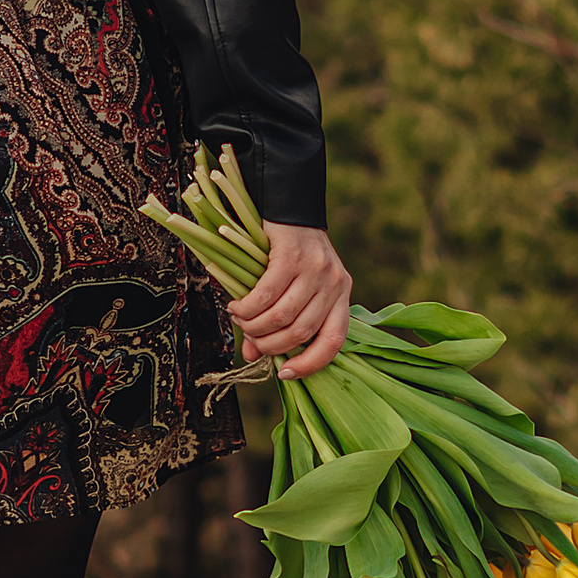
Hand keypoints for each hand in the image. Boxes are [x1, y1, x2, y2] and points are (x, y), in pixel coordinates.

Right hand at [227, 223, 353, 381]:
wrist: (288, 203)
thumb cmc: (289, 252)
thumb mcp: (293, 288)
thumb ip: (278, 323)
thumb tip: (252, 357)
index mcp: (341, 295)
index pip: (334, 341)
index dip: (310, 364)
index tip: (285, 374)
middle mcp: (334, 283)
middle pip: (301, 332)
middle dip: (270, 344)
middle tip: (250, 339)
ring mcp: (315, 269)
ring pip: (282, 316)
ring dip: (254, 326)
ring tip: (239, 320)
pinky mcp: (292, 256)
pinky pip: (266, 294)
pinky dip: (247, 307)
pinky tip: (236, 306)